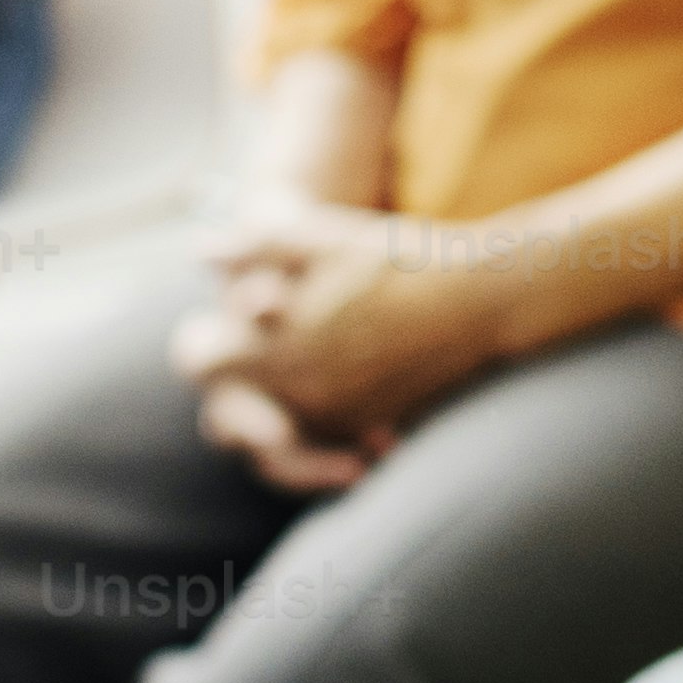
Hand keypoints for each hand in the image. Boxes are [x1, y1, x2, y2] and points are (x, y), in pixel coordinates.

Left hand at [172, 197, 512, 483]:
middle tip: (244, 352)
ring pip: (271, 440)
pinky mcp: (370, 427)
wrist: (482, 301)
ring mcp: (337, 417)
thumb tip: (201, 254)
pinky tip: (327, 389)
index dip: (202, 341)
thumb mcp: (324, 238)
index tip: (214, 328)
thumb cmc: (401, 261)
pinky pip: (320, 445)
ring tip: (282, 374)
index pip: (200, 362)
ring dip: (268, 411)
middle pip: (228, 413)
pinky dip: (314, 427)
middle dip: (232, 384)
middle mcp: (301, 393)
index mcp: (276, 345)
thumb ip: (255, 245)